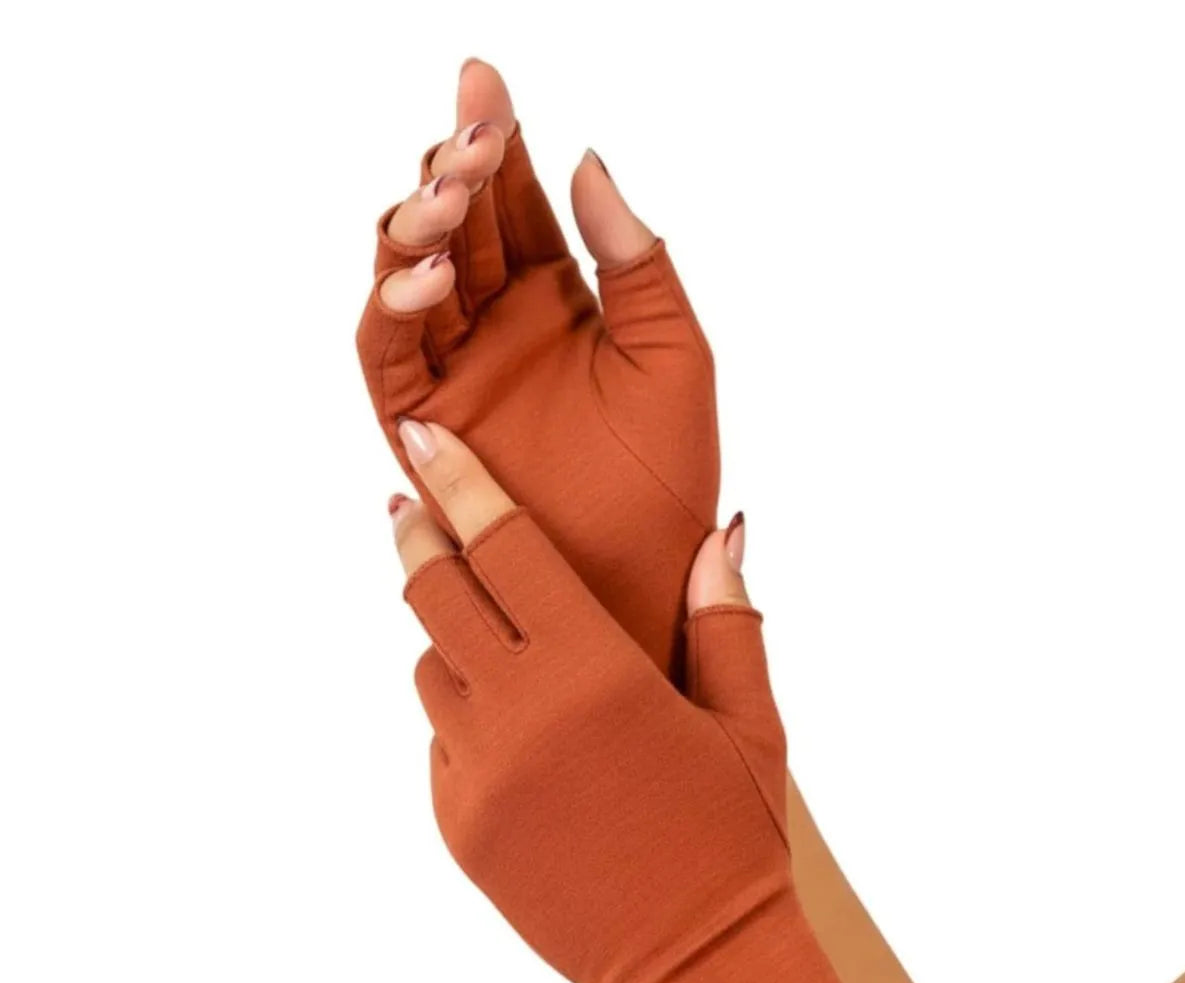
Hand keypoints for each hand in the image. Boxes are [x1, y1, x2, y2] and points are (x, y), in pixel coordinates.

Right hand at [358, 60, 717, 680]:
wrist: (645, 578)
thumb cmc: (670, 476)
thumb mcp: (674, 354)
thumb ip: (635, 262)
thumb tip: (587, 161)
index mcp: (561, 306)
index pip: (516, 207)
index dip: (500, 142)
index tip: (488, 81)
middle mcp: (498, 332)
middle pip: (456, 230)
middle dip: (455, 170)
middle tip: (471, 128)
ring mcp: (457, 376)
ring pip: (409, 280)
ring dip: (418, 228)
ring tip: (449, 197)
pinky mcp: (422, 427)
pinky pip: (389, 355)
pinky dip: (396, 308)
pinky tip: (433, 273)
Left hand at [386, 425, 891, 982]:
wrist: (698, 971)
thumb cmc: (735, 838)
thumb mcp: (749, 724)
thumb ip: (723, 621)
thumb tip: (722, 533)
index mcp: (593, 673)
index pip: (503, 547)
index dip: (458, 481)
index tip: (421, 434)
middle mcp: (518, 717)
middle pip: (434, 595)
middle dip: (419, 537)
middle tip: (412, 504)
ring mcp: (477, 777)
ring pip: (431, 669)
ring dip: (453, 638)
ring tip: (502, 641)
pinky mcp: (457, 828)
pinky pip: (441, 742)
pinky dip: (467, 717)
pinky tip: (521, 733)